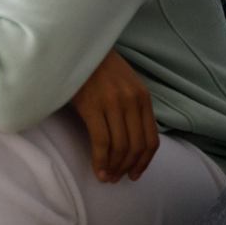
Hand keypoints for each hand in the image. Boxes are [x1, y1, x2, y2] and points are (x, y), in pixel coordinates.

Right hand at [70, 49, 159, 182]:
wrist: (74, 46)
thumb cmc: (95, 66)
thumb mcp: (123, 83)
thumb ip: (131, 106)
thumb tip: (130, 136)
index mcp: (143, 98)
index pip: (151, 139)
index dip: (144, 162)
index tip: (135, 174)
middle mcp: (132, 102)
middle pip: (136, 146)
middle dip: (128, 167)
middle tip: (117, 179)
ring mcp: (113, 104)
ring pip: (120, 147)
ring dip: (114, 167)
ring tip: (106, 177)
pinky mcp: (92, 106)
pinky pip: (101, 141)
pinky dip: (101, 160)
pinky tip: (97, 169)